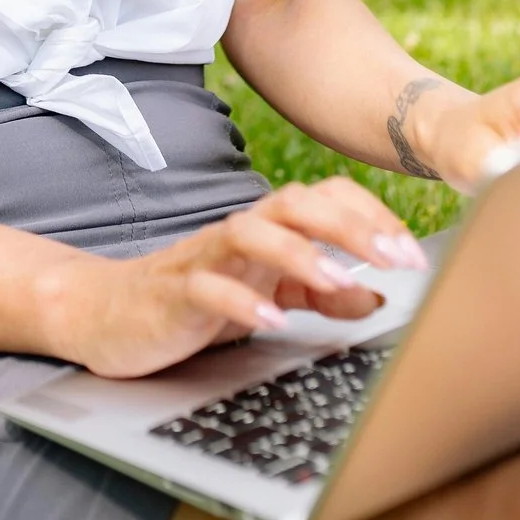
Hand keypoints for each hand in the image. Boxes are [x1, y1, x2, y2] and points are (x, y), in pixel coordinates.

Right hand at [39, 177, 426, 378]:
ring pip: (251, 232)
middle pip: (295, 203)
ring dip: (299, 254)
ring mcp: (204, 258)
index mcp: (267, 230)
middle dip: (350, 226)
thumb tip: (377, 297)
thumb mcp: (268, 297)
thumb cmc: (192, 301)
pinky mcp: (173, 291)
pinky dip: (241, 301)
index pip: (325, 199)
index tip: (412, 255)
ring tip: (338, 281)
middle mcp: (239, 234)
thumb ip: (320, 296)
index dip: (372, 218)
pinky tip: (270, 320)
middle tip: (395, 258)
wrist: (106, 314)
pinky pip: (207, 287)